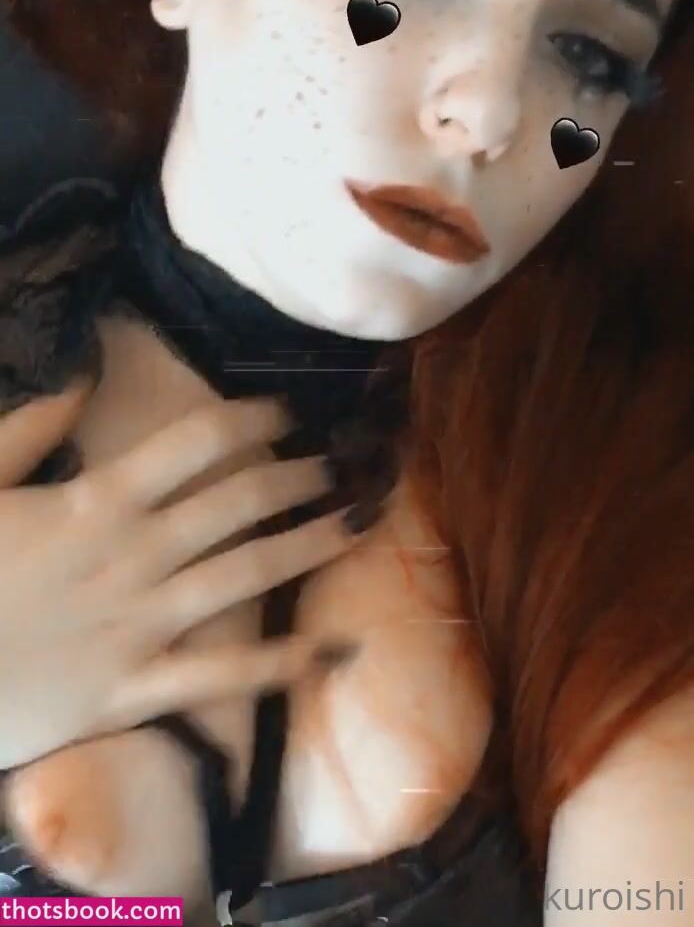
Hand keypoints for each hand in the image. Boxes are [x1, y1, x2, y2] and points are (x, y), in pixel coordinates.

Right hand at [0, 381, 368, 768]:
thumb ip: (29, 424)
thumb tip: (84, 369)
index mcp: (98, 502)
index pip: (197, 443)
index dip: (253, 419)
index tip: (290, 409)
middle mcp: (136, 556)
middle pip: (239, 503)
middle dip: (298, 475)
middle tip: (343, 461)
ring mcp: (142, 626)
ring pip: (247, 577)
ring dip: (309, 544)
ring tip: (361, 520)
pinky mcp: (134, 690)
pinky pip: (221, 679)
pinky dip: (282, 667)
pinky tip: (338, 651)